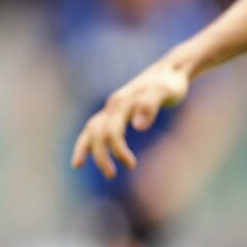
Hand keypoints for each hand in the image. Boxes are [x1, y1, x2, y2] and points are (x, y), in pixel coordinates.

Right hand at [71, 63, 189, 178]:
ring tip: (77, 165)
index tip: (132, 165)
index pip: (111, 132)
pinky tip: (90, 151)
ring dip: (84, 148)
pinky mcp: (115, 111)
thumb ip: (150, 106)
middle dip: (100, 156)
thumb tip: (137, 127)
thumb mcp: (165, 93)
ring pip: (90, 129)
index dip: (118, 150)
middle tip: (111, 175)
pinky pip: (95, 127)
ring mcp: (111, 108)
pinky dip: (88, 140)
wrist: (170, 71)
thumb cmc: (169, 84)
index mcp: (120, 103)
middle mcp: (111, 106)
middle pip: (96, 134)